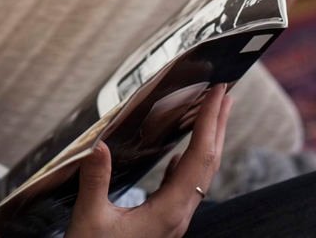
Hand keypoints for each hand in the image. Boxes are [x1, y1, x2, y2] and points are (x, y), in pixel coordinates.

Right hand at [66, 85, 232, 237]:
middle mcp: (178, 215)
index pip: (198, 158)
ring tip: (211, 114)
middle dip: (218, 126)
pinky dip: (187, 164)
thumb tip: (100, 147)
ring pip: (199, 174)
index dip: (209, 123)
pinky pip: (184, 187)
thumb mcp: (90, 220)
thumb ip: (96, 182)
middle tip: (226, 92)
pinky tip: (178, 157)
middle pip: (208, 163)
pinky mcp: (162, 224)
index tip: (216, 94)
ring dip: (207, 141)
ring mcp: (173, 220)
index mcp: (168, 212)